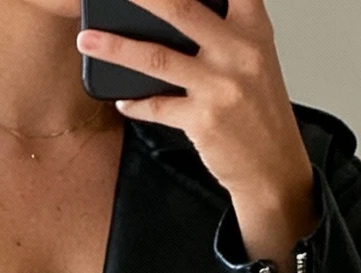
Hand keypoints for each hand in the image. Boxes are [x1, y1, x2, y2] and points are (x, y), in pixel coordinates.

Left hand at [77, 0, 315, 269]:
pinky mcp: (202, 120)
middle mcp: (238, 52)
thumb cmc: (260, 112)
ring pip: (157, 57)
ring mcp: (219, 86)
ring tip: (87, 39)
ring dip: (116, 47)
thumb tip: (179, 12)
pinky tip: (121, 101)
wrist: (273, 168)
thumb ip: (227, 28)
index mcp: (252, 29)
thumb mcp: (255, 58)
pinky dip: (135, 103)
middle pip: (181, 9)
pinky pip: (157, 107)